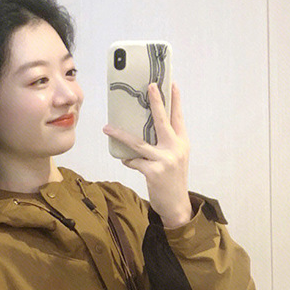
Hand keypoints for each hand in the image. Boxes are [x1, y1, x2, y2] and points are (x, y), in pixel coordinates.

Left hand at [103, 82, 192, 228]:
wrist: (176, 205)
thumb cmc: (173, 180)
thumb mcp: (176, 158)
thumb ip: (166, 143)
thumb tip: (146, 129)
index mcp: (182, 143)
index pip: (178, 117)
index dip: (175, 100)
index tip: (171, 84)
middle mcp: (175, 148)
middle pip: (163, 121)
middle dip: (156, 102)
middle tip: (150, 86)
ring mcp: (164, 160)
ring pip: (138, 142)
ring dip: (120, 134)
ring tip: (107, 127)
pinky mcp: (153, 172)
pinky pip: (134, 161)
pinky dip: (128, 160)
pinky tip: (125, 159)